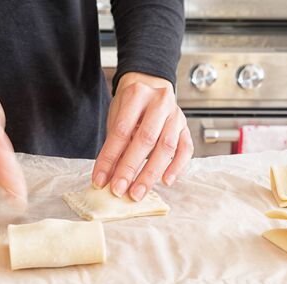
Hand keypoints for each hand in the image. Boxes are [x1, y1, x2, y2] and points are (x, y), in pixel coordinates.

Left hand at [92, 72, 193, 200]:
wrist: (152, 88)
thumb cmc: (131, 106)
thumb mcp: (118, 116)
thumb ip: (115, 144)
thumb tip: (108, 177)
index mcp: (137, 94)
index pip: (121, 131)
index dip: (109, 158)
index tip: (101, 180)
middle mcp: (160, 102)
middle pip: (145, 139)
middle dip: (130, 168)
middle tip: (119, 190)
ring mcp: (176, 115)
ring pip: (166, 147)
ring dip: (151, 173)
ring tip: (138, 192)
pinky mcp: (186, 127)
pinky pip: (186, 150)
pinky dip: (177, 167)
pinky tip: (166, 181)